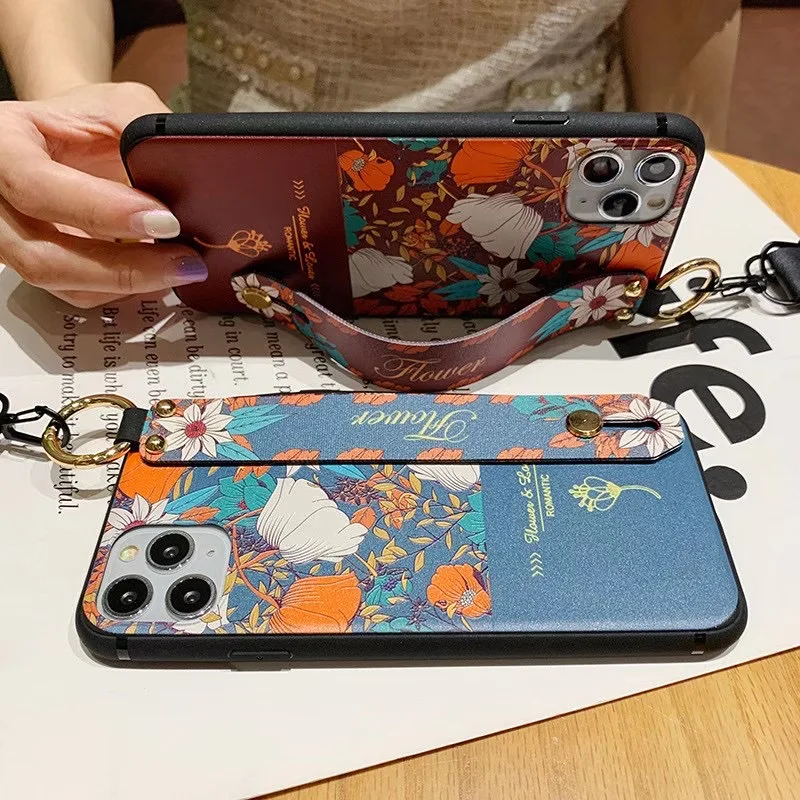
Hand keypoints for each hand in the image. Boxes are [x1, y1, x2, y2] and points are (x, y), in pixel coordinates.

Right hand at [0, 82, 206, 307]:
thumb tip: (186, 173)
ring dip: (127, 285)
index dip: (101, 210)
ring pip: (61, 284)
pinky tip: (160, 276)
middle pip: (41, 256)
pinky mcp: (43, 264)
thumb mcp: (122, 105)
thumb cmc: (90, 121)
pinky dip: (123, 291)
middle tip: (183, 261)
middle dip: (121, 267)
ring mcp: (13, 239)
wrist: (73, 139)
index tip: (164, 220)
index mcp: (3, 143)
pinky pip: (78, 295)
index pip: (36, 184)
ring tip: (181, 268)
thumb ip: (147, 131)